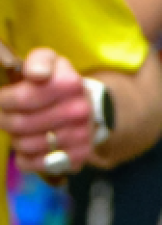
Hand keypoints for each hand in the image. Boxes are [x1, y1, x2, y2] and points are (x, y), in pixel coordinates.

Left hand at [0, 49, 95, 173]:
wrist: (90, 107)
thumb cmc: (58, 83)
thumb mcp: (49, 61)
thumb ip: (39, 61)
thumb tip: (36, 74)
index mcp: (69, 84)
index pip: (22, 98)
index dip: (3, 100)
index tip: (3, 98)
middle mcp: (78, 111)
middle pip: (19, 124)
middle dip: (3, 119)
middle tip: (5, 115)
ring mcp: (79, 135)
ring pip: (25, 144)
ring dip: (15, 138)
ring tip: (19, 130)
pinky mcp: (77, 156)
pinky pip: (36, 164)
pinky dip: (25, 158)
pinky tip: (27, 147)